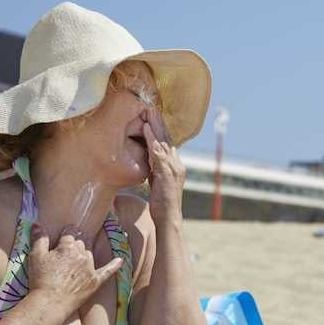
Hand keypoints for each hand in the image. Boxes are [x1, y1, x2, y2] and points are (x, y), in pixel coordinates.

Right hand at [27, 224, 122, 316]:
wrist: (50, 303)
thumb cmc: (41, 280)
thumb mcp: (36, 257)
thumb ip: (39, 239)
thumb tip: (37, 224)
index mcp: (68, 246)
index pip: (68, 236)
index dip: (62, 241)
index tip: (60, 244)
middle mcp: (82, 254)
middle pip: (79, 245)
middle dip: (72, 249)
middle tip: (63, 259)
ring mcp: (90, 267)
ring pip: (89, 255)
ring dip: (83, 257)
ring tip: (72, 267)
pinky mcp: (95, 281)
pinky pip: (108, 270)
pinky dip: (114, 265)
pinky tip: (120, 260)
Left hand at [141, 107, 185, 224]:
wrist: (169, 218)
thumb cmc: (162, 203)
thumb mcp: (158, 181)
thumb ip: (156, 169)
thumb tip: (150, 161)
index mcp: (175, 164)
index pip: (168, 142)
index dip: (160, 129)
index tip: (153, 115)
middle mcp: (177, 163)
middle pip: (168, 138)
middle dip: (159, 122)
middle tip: (151, 106)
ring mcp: (173, 168)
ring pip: (164, 143)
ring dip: (156, 127)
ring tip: (149, 113)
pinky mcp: (167, 174)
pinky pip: (159, 155)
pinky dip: (152, 142)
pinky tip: (146, 131)